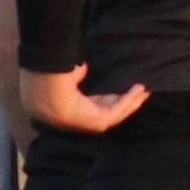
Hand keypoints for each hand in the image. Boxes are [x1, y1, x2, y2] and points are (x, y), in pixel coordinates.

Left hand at [23, 69, 147, 134]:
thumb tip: (84, 67)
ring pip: (118, 111)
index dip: (110, 94)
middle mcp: (82, 119)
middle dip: (127, 99)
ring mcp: (91, 123)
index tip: (122, 85)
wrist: (44, 91)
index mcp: (71, 108)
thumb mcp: (65, 75)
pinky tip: (140, 89)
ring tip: (146, 89)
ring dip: (133, 100)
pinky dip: (130, 99)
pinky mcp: (98, 122)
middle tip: (140, 88)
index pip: (95, 103)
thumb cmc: (49, 81)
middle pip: (109, 109)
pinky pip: (118, 110)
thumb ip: (76, 74)